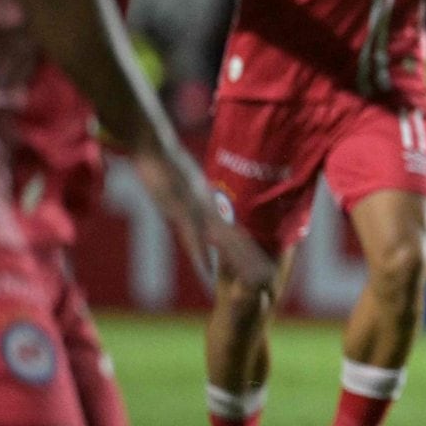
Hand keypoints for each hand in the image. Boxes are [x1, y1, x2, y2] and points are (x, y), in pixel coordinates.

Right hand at [130, 145, 274, 293]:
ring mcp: (195, 210)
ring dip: (236, 262)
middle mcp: (209, 210)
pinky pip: (192, 236)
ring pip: (221, 241)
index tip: (267, 266)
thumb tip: (207, 212)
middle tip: (270, 278)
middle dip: (252, 261)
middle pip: (236, 240)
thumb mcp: (186, 187)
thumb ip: (198, 201)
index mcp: (211, 207)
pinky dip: (200, 254)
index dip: (251, 250)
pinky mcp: (178, 209)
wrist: (155, 145)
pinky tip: (208, 271)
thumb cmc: (167, 165)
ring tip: (253, 279)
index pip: (237, 232)